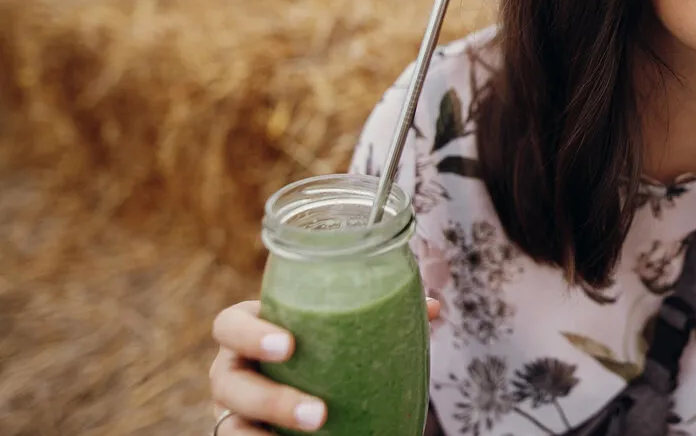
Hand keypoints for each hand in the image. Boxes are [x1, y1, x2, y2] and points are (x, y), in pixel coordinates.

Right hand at [209, 298, 440, 433]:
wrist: (318, 402)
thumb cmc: (326, 354)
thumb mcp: (343, 337)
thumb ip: (379, 319)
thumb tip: (434, 307)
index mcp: (252, 333)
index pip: (230, 326)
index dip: (251, 334)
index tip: (290, 346)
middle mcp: (234, 371)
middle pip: (226, 381)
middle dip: (270, 399)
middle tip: (319, 413)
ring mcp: (233, 411)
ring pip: (231, 427)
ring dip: (270, 432)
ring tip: (319, 432)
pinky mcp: (242, 435)